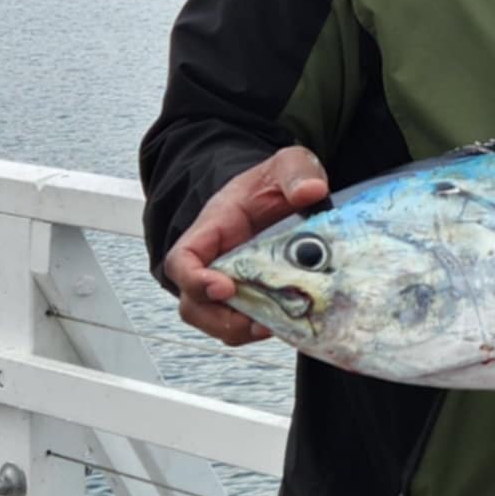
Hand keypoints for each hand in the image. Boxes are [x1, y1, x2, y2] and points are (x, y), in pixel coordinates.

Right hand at [164, 145, 328, 344]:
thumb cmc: (275, 182)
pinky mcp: (256, 298)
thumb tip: (311, 191)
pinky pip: (249, 323)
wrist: (285, 194)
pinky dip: (266, 328)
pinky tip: (292, 322)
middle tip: (258, 322)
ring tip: (277, 326)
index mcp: (214, 229)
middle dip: (221, 320)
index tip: (223, 288)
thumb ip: (297, 171)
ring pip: (220, 321)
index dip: (194, 280)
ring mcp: (233, 284)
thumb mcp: (288, 164)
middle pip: (195, 304)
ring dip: (244, 330)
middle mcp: (215, 262)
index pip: (182, 261)